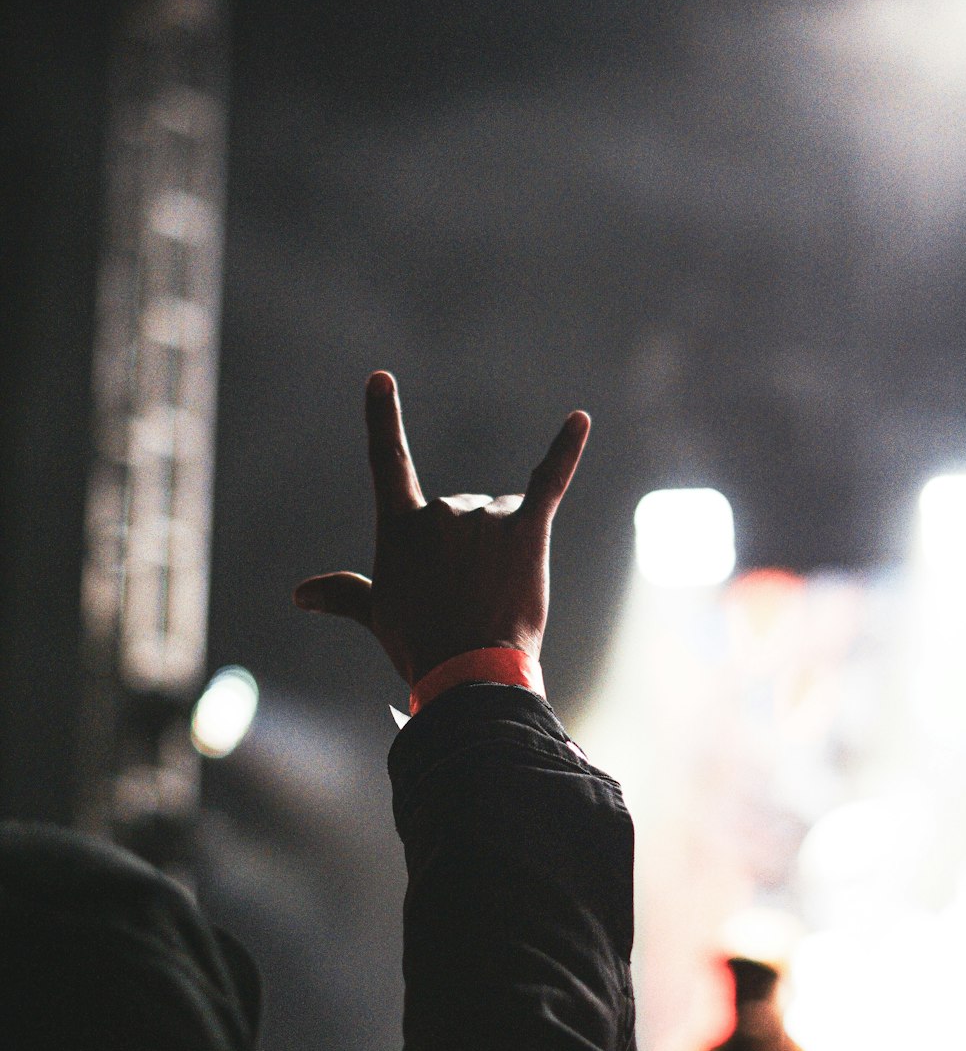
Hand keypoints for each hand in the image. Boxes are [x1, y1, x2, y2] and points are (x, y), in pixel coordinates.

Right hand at [293, 371, 589, 685]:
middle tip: (466, 602)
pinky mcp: (527, 528)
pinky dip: (566, 449)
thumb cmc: (421, 646)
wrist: (468, 671)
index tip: (381, 379)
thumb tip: (300, 594)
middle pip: (462, 513)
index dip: (383, 418)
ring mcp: (485, 516)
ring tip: (494, 598)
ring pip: (501, 518)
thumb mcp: (378, 615)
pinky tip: (580, 420)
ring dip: (502, 552)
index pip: (388, 462)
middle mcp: (441, 511)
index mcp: (401, 526)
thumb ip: (344, 594)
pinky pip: (549, 479)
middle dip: (468, 553)